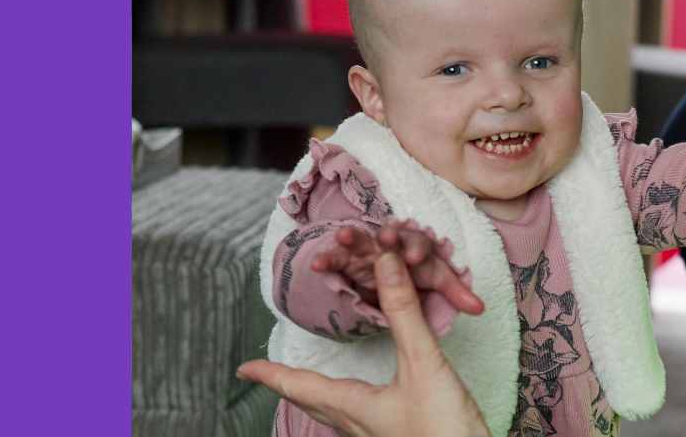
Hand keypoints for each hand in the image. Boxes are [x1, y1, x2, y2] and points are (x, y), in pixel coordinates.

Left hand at [239, 250, 492, 436]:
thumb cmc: (442, 429)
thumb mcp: (423, 364)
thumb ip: (404, 313)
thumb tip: (385, 264)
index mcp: (352, 406)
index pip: (298, 386)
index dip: (270, 374)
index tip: (243, 368)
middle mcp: (357, 424)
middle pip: (310, 403)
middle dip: (287, 386)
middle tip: (267, 375)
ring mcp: (377, 434)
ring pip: (333, 413)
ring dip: (315, 395)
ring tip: (306, 383)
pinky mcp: (399, 436)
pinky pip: (358, 418)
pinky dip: (346, 402)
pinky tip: (362, 399)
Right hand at [312, 218, 483, 315]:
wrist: (389, 266)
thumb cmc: (414, 272)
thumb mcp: (434, 282)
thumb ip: (455, 293)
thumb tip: (480, 308)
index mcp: (415, 246)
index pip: (419, 245)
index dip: (418, 250)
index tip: (416, 258)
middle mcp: (391, 242)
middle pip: (390, 237)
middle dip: (388, 236)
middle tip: (387, 236)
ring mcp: (366, 248)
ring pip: (359, 239)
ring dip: (352, 237)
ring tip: (342, 236)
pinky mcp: (346, 259)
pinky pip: (335, 257)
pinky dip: (326, 259)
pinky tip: (315, 265)